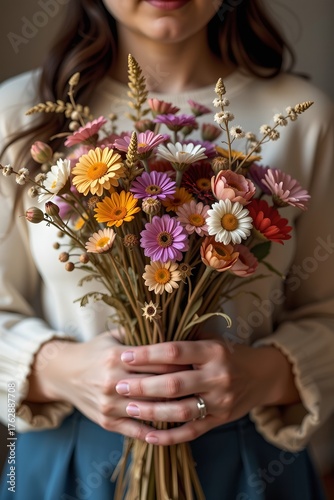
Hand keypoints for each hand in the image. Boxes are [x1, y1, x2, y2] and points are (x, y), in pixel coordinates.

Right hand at [25, 332, 186, 439]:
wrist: (64, 373)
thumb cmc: (95, 351)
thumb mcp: (114, 335)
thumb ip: (140, 332)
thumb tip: (173, 324)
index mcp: (116, 357)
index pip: (158, 361)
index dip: (181, 363)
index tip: (198, 363)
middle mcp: (112, 381)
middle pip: (157, 385)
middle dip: (182, 385)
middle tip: (202, 383)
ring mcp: (109, 404)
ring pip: (150, 409)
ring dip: (174, 408)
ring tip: (194, 403)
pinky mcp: (107, 422)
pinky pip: (137, 429)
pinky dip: (157, 430)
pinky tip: (174, 425)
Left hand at [115, 340, 299, 444]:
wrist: (262, 375)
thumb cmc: (228, 353)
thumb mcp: (212, 339)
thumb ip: (185, 337)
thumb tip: (148, 330)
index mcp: (213, 351)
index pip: (175, 351)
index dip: (148, 354)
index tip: (126, 355)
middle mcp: (218, 376)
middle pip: (174, 384)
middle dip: (144, 385)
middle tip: (120, 385)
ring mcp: (220, 401)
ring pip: (181, 411)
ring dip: (152, 412)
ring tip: (129, 408)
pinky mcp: (220, 420)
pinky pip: (191, 431)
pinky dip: (169, 436)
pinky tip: (148, 436)